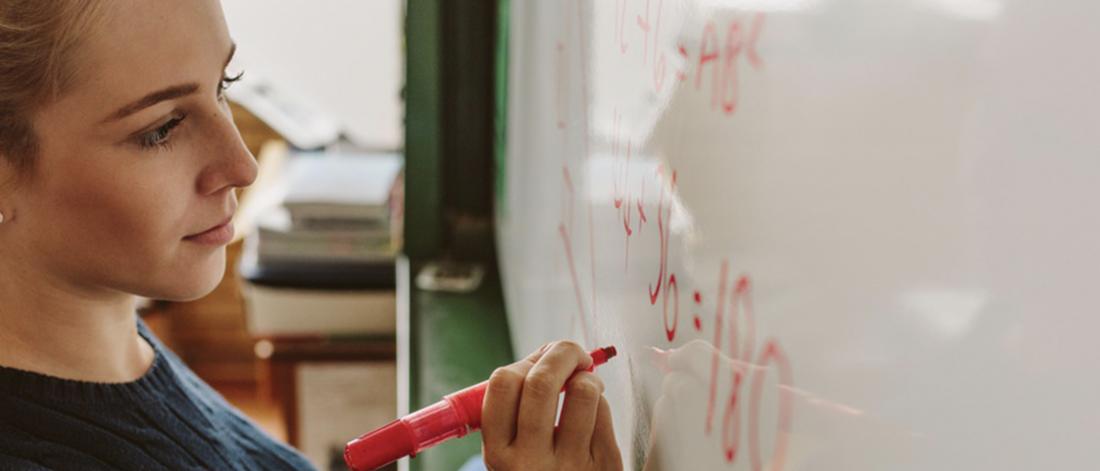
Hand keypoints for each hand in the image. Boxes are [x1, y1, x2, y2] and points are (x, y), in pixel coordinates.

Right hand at [481, 340, 622, 470]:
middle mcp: (531, 463)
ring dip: (585, 376)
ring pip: (582, 392)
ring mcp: (571, 466)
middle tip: (571, 352)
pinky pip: (604, 411)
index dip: (523, 361)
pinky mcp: (605, 466)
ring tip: (584, 382)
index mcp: (499, 455)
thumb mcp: (510, 453)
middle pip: (542, 382)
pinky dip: (600, 401)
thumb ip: (516, 409)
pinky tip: (594, 413)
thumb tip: (546, 354)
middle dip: (561, 353)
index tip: (537, 358)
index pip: (502, 386)